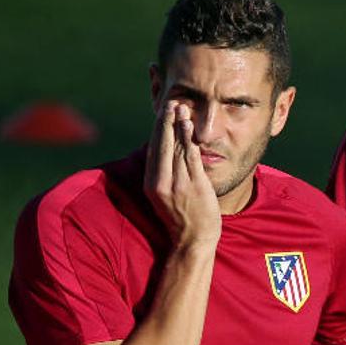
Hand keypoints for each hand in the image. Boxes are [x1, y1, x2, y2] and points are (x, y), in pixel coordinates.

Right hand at [144, 101, 221, 250]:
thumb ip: (164, 175)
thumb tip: (164, 153)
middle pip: (162, 146)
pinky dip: (189, 141)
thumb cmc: (182, 218)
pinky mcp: (194, 186)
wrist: (193, 241)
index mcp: (152, 184)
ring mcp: (178, 184)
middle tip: (171, 103)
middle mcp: (161, 183)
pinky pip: (190, 159)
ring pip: (177, 149)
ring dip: (178, 126)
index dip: (158, 130)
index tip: (162, 113)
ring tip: (181, 108)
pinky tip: (189, 127)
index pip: (153, 150)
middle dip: (166, 123)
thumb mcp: (165, 196)